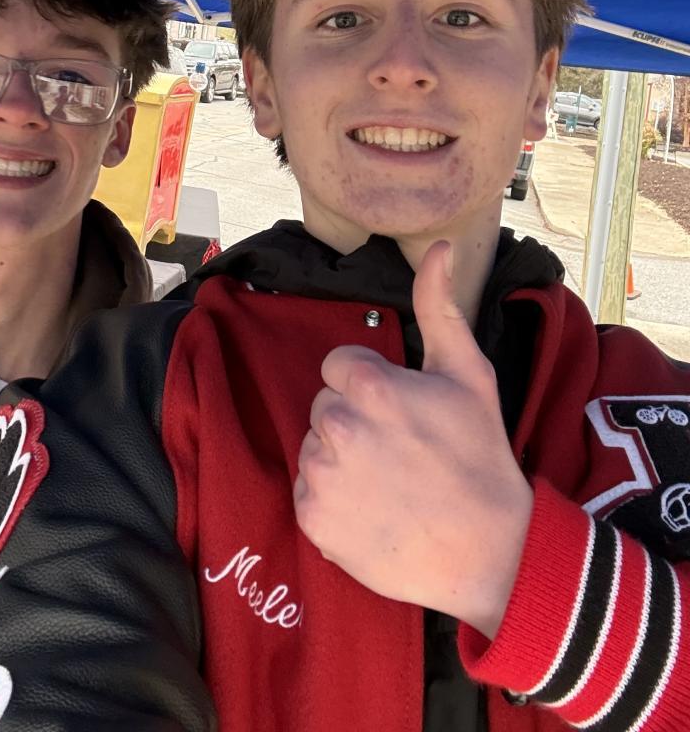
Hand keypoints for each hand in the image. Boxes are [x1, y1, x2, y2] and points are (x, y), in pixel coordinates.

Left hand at [294, 242, 532, 637]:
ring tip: (389, 481)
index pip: (339, 367)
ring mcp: (322, 475)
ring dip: (341, 460)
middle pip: (325, 406)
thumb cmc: (480, 456)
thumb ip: (439, 305)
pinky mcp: (313, 518)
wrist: (490, 551)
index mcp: (369, 385)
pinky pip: (307, 493)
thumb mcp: (468, 373)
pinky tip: (373, 510)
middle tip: (401, 450)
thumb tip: (437, 246)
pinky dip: (332, 501)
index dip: (371, 386)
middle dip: (355, 420)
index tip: (402, 412)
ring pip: (314, 448)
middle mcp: (337, 426)